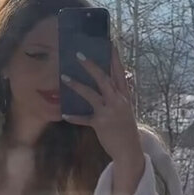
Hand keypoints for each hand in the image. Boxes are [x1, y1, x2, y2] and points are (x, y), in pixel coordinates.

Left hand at [61, 45, 143, 165]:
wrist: (130, 150)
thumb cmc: (126, 128)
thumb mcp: (127, 108)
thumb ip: (122, 94)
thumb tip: (123, 78)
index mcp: (124, 96)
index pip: (120, 73)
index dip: (114, 58)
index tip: (109, 43)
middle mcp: (117, 101)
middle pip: (104, 79)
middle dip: (91, 66)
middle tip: (79, 54)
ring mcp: (109, 112)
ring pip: (91, 94)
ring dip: (77, 85)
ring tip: (64, 78)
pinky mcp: (100, 124)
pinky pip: (84, 119)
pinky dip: (74, 116)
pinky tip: (64, 114)